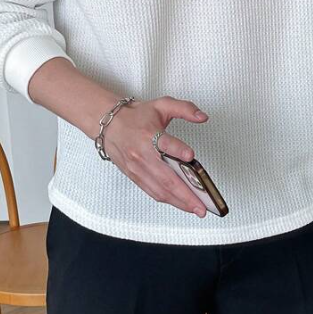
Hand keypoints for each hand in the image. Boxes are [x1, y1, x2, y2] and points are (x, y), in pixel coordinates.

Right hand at [101, 96, 208, 216]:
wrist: (109, 125)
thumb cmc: (136, 116)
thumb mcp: (162, 105)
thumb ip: (185, 108)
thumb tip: (203, 117)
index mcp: (149, 134)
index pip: (164, 143)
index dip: (178, 150)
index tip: (190, 156)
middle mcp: (142, 154)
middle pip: (166, 177)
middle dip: (186, 193)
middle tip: (202, 203)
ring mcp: (138, 168)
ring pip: (160, 189)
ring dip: (179, 201)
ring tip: (196, 208)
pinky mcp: (134, 176)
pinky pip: (152, 191)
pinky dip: (168, 200)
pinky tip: (181, 204)